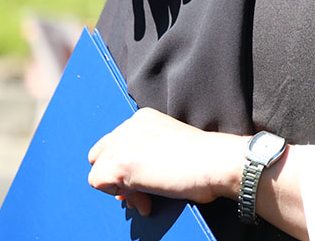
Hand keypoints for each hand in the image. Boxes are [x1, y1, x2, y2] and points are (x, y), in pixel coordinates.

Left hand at [87, 107, 244, 215]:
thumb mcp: (168, 147)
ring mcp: (123, 142)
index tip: (145, 179)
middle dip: (117, 176)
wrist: (215, 162)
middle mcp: (129, 125)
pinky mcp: (119, 162)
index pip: (115, 144)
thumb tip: (126, 183)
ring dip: (123, 190)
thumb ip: (145, 155)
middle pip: (100, 155)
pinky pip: (99, 184)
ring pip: (99, 172)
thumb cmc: (203, 159)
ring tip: (149, 196)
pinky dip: (122, 196)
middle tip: (141, 189)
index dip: (126, 166)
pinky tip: (147, 195)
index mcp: (143, 118)